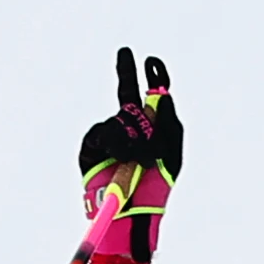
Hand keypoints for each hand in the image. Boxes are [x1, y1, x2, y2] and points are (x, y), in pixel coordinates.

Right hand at [79, 48, 182, 261]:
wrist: (131, 211)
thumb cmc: (155, 187)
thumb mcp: (172, 154)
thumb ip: (171, 123)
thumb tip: (163, 96)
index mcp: (150, 132)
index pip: (151, 100)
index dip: (153, 80)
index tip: (153, 62)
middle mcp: (129, 130)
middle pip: (127, 94)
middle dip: (127, 72)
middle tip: (126, 51)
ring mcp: (109, 137)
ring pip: (121, 117)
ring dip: (134, 136)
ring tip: (139, 158)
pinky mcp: (92, 146)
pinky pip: (105, 130)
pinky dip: (116, 141)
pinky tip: (121, 155)